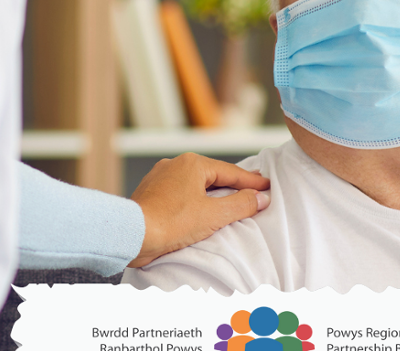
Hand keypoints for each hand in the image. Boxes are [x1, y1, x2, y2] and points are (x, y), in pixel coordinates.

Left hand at [127, 153, 270, 267]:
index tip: (268, 186)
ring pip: (195, 185)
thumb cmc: (170, 222)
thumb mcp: (213, 215)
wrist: (131, 234)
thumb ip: (240, 205)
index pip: (231, 172)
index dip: (252, 181)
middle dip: (233, 185)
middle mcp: (175, 165)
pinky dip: (194, 200)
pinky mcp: (151, 193)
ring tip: (229, 202)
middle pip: (213, 176)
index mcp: (192, 164)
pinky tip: (200, 211)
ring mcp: (160, 178)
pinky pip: (180, 194)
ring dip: (212, 194)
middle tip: (253, 191)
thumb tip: (260, 198)